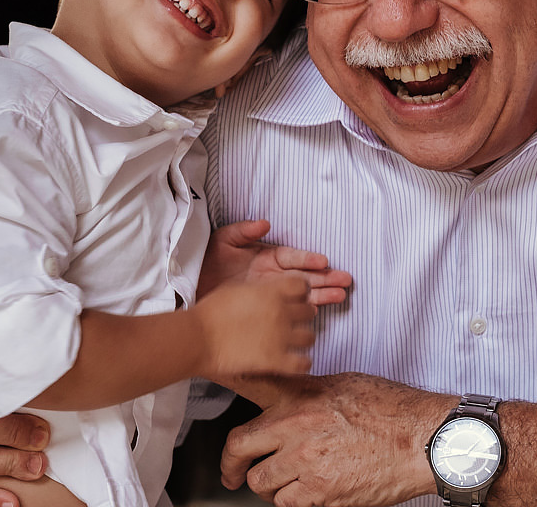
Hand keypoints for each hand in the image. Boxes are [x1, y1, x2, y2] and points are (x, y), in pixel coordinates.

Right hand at [194, 276, 316, 378]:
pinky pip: (303, 363)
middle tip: (294, 320)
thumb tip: (269, 291)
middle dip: (303, 315)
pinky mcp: (275, 360)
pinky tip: (296, 361)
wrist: (197, 338)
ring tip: (294, 342)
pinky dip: (302, 363)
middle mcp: (281, 312)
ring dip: (303, 339)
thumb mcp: (236, 288)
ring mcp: (280, 337)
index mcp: (271, 292)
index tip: (297, 297)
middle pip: (310, 311)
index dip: (301, 292)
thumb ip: (259, 289)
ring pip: (310, 337)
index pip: (303, 286)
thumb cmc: (210, 313)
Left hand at [200, 219, 352, 306]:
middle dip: (325, 278)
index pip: (292, 257)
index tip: (323, 262)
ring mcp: (272, 293)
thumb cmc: (207, 260)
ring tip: (341, 295)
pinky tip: (317, 312)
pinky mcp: (267, 308)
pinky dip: (303, 311)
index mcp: (267, 257)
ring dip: (322, 294)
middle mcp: (274, 275)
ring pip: (302, 293)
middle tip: (346, 281)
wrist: (190, 288)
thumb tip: (265, 223)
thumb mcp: (224, 240)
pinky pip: (289, 310)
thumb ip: (244, 231)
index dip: (308, 259)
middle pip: (305, 276)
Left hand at [219, 372, 447, 506]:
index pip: (249, 390)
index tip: (213, 401)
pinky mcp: (321, 494)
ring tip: (281, 482)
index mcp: (301, 397)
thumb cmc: (392, 409)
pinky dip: (291, 502)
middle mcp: (297, 428)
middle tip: (232, 472)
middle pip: (239, 449)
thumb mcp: (343, 384)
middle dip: (231, 464)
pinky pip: (287, 504)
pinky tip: (304, 493)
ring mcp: (306, 463)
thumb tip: (286, 396)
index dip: (224, 392)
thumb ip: (307, 392)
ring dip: (267, 485)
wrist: (421, 438)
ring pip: (261, 484)